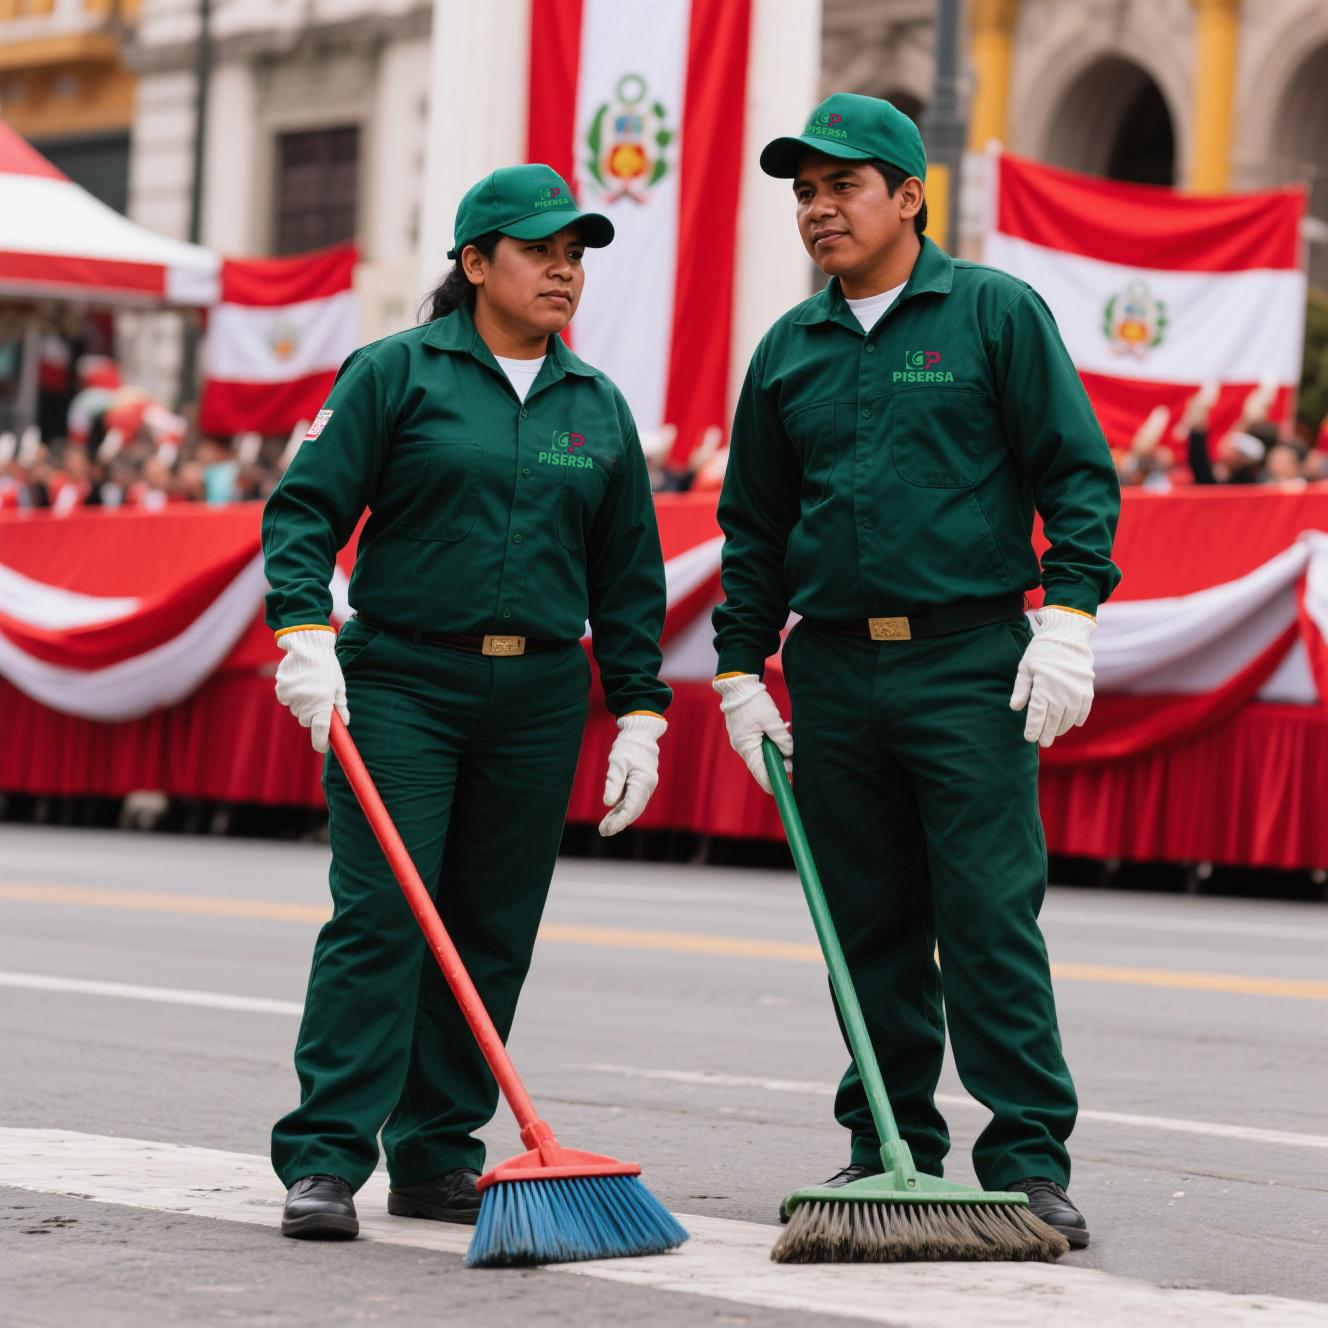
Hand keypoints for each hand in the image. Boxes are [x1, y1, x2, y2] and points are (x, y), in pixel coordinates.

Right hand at [275, 628, 348, 752]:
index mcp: (322, 704)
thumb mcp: (339, 686)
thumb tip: (344, 722)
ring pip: (297, 710)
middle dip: (313, 716)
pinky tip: (299, 682)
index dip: (321, 742)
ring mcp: (291, 698)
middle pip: (307, 721)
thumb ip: (341, 706)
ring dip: (303, 704)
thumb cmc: (327, 667)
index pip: (321, 731)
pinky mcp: (281, 691)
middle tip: (319, 700)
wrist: (307, 647)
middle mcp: (305, 704)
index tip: (324, 747)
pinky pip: (287, 700)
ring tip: (310, 685)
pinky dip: (293, 695)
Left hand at [598, 714, 667, 836]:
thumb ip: (614, 782)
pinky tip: (610, 817)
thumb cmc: (628, 746)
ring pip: (632, 808)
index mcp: (643, 782)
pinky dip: (621, 810)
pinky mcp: (638, 785)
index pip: (632, 807)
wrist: (640, 734)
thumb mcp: (618, 762)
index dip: (620, 821)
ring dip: (619, 818)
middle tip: (603, 832)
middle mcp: (646, 787)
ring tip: (604, 829)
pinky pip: (630, 801)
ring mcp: (644, 787)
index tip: (608, 829)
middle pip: (633, 810)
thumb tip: (608, 803)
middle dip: (619, 822)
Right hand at [712, 673, 792, 793]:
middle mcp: (742, 747)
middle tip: (795, 764)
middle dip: (778, 766)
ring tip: (789, 750)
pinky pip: (757, 746)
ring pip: (761, 755)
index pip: (761, 773)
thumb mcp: (771, 720)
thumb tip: (790, 753)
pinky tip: (778, 739)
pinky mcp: (744, 734)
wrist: (738, 685)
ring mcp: (741, 741)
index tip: (787, 788)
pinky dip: (769, 746)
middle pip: (761, 766)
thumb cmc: (753, 701)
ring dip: (775, 754)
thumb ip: (782, 738)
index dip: (773, 783)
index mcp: (747, 747)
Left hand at [1009, 607, 1095, 747]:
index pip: (1037, 715)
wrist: (1067, 637)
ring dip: (1062, 727)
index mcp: (1043, 688)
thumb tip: (1014, 708)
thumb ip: (1021, 688)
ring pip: (1069, 717)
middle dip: (1048, 733)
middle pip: (1053, 720)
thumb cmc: (1042, 652)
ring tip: (1055, 733)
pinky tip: (1073, 724)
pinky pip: (1083, 709)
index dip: (1033, 729)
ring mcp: (1076, 693)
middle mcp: (1061, 693)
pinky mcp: (1087, 689)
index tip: (1030, 739)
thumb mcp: (1026, 667)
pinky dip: (1078, 718)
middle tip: (1044, 743)